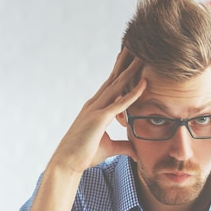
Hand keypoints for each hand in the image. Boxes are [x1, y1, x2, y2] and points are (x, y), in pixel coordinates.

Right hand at [50, 48, 145, 173]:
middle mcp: (95, 104)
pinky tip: (144, 84)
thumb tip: (136, 151)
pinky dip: (133, 94)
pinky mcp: (99, 119)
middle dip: (125, 63)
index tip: (130, 58)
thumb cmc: (84, 155)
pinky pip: (120, 104)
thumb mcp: (109, 148)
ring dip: (130, 71)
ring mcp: (96, 110)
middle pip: (113, 79)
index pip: (111, 86)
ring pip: (117, 86)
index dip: (121, 72)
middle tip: (136, 47)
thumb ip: (123, 146)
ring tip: (142, 56)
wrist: (67, 163)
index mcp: (95, 108)